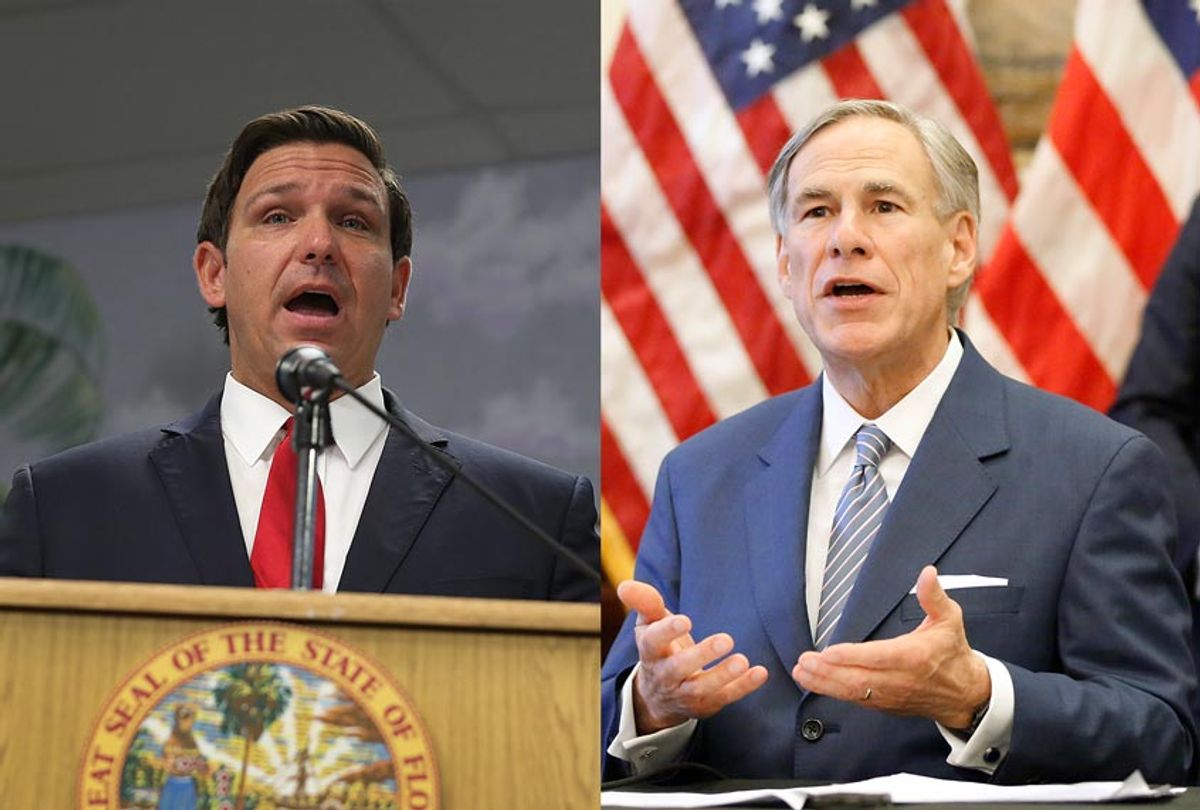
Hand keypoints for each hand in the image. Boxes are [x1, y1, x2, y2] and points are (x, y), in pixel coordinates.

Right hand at [617, 579, 767, 734]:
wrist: (659, 694)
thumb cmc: (659, 647)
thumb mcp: (649, 623)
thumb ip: (644, 602)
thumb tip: (624, 586)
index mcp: (650, 651)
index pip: (653, 642)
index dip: (667, 632)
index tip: (685, 620)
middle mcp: (665, 675)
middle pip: (679, 668)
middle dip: (701, 655)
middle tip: (726, 639)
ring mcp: (685, 693)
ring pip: (701, 689)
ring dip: (722, 675)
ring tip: (742, 660)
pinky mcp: (705, 705)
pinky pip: (724, 698)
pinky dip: (743, 688)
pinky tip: (759, 673)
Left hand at [792, 566, 990, 729]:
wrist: (965, 693)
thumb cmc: (953, 653)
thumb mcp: (949, 619)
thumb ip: (934, 596)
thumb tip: (927, 573)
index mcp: (914, 657)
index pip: (878, 658)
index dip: (852, 657)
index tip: (828, 652)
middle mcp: (900, 680)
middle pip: (859, 679)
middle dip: (828, 672)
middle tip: (803, 661)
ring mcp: (891, 696)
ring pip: (854, 693)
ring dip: (825, 683)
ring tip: (801, 672)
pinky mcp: (886, 705)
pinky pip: (857, 700)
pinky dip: (834, 692)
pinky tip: (815, 683)